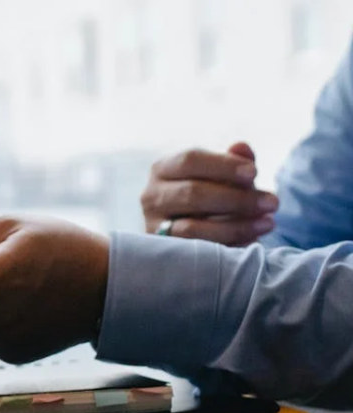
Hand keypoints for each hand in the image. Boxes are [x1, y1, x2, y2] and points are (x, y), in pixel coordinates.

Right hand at [142, 142, 278, 245]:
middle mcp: (151, 196)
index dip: (223, 166)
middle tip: (273, 203)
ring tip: (268, 223)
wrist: (194, 231)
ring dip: (236, 226)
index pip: (190, 161)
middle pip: (192, 193)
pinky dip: (227, 245)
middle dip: (237, 199)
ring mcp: (154, 226)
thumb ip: (234, 161)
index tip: (255, 173)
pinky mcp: (164, 252)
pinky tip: (252, 241)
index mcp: (163, 169)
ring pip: (193, 227)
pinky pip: (196, 251)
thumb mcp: (224, 176)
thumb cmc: (212, 196)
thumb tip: (241, 147)